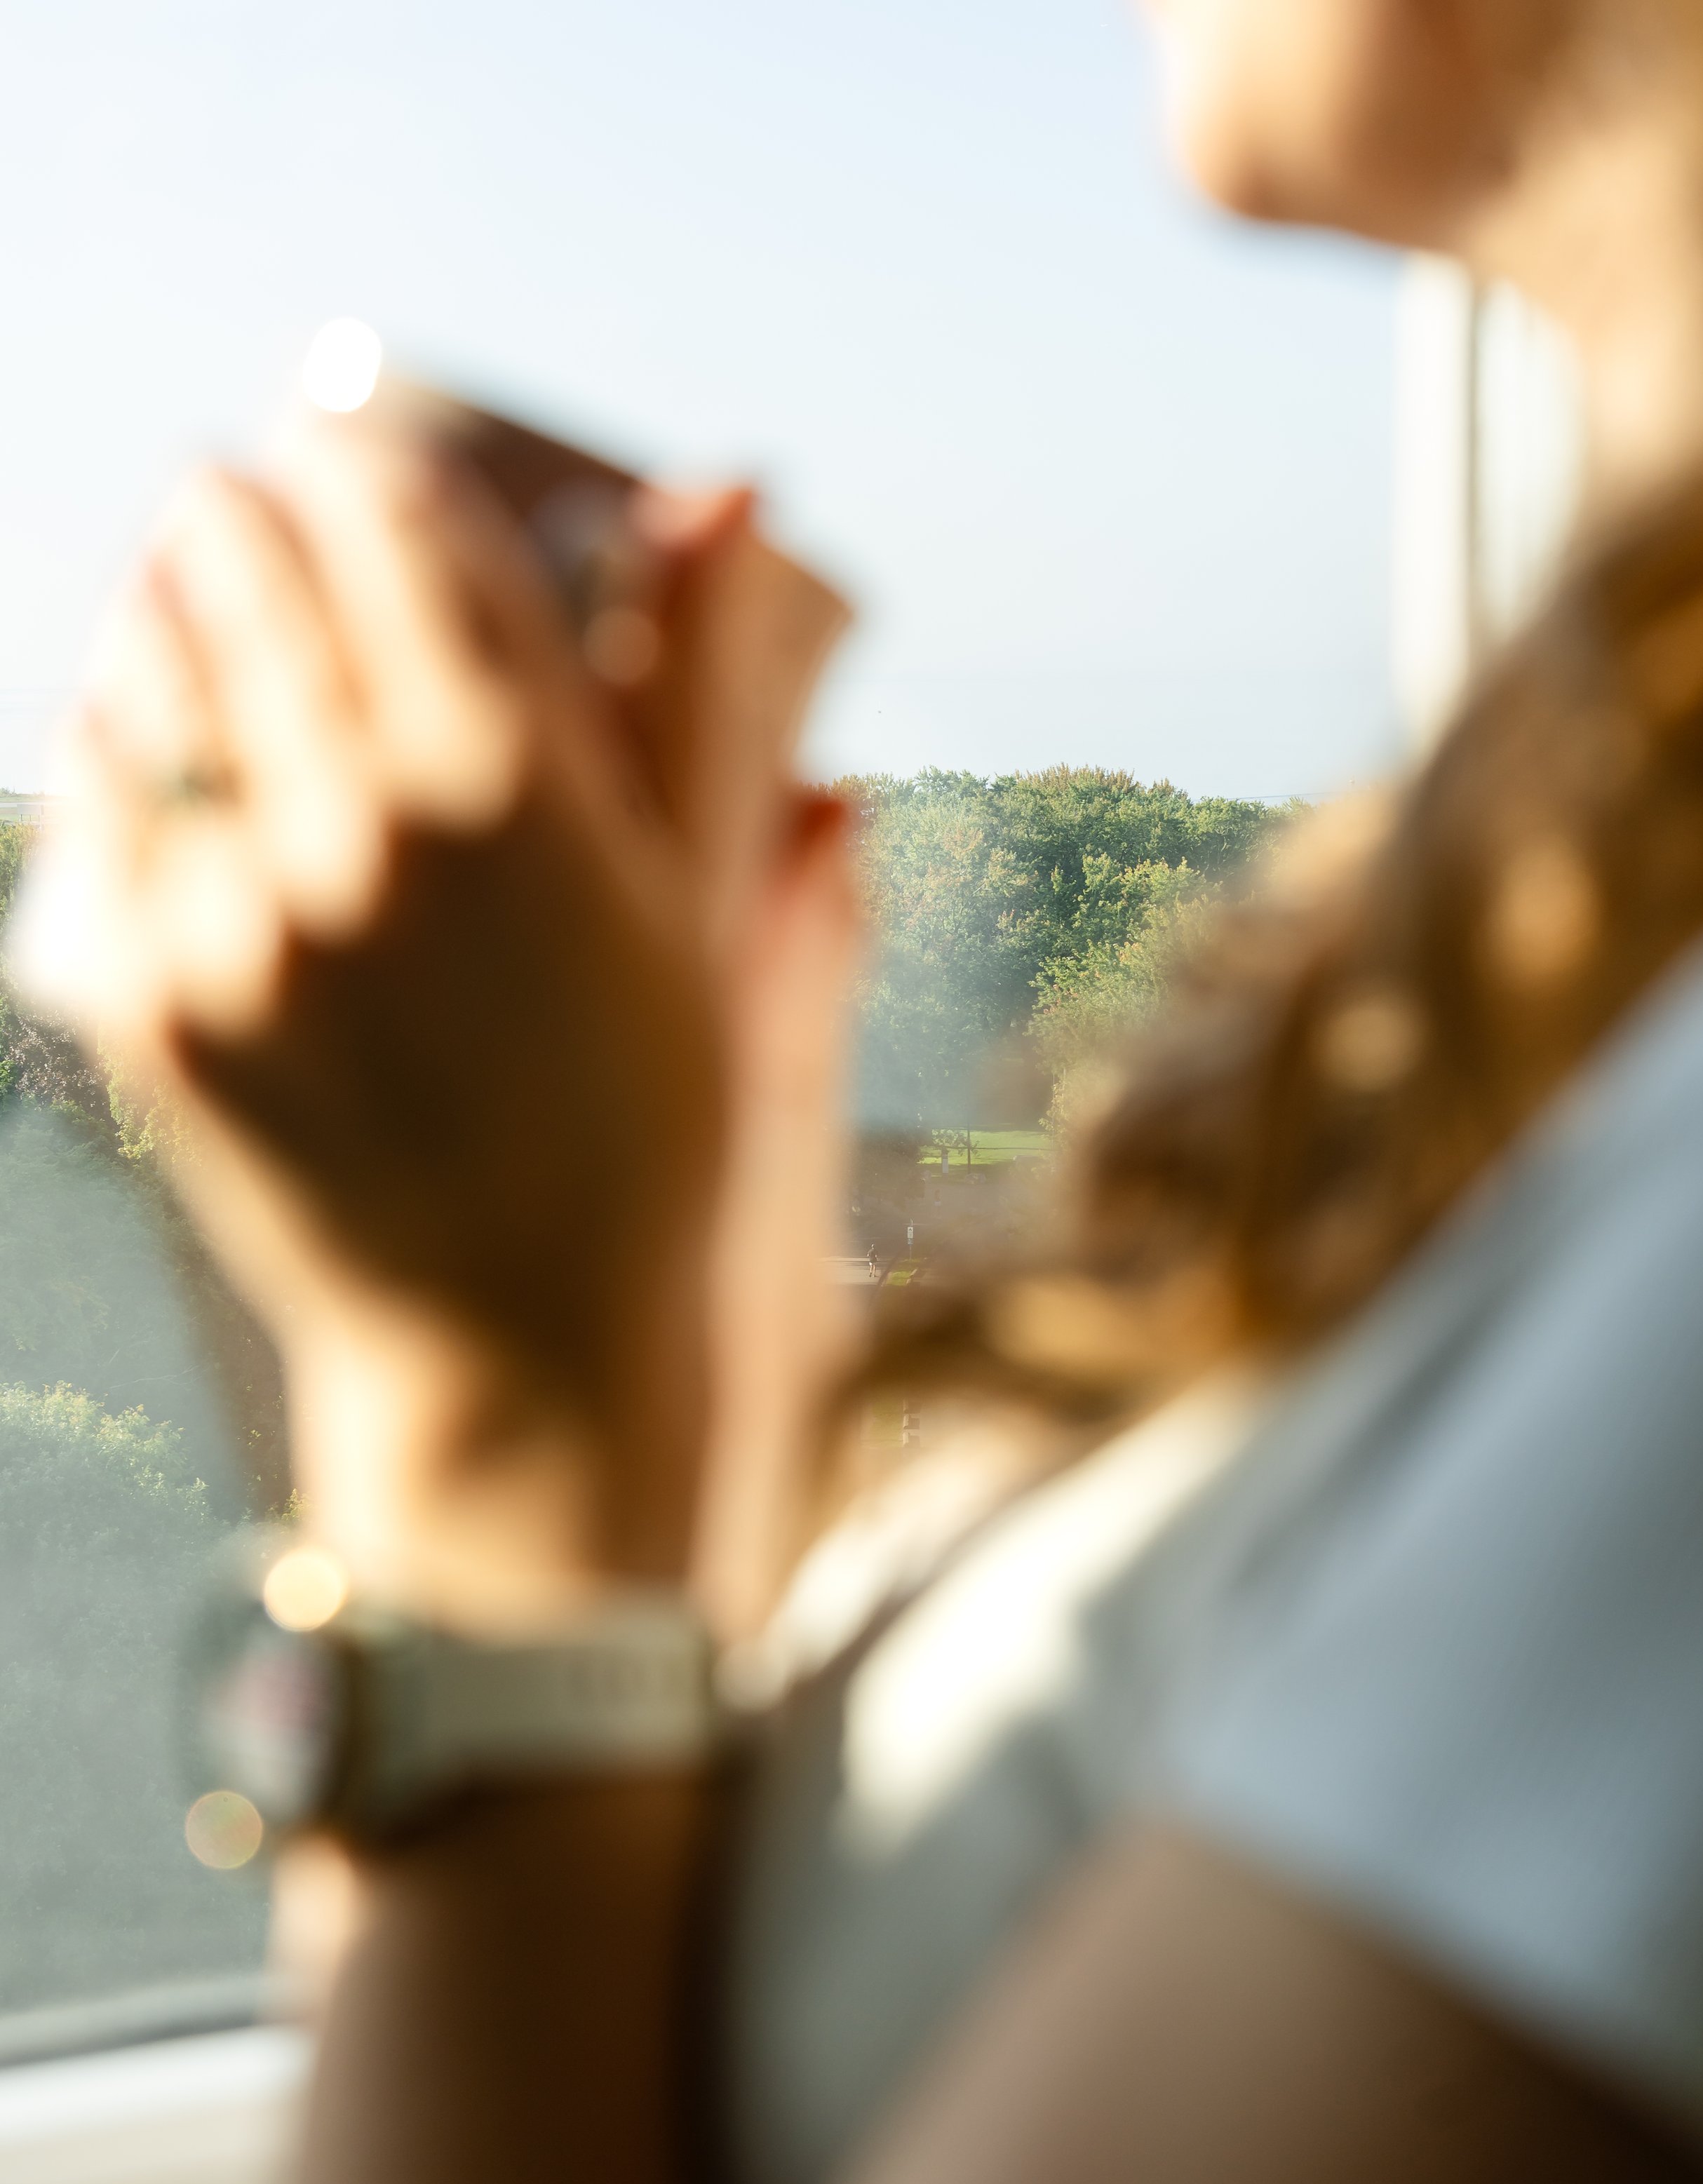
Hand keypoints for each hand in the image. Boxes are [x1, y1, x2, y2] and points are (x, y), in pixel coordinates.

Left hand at [18, 426, 834, 1613]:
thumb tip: (728, 485)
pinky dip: (103, 742)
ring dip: (157, 599)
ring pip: (155, 681)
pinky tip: (123, 718)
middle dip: (247, 512)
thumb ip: (694, 687)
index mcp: (514, 792)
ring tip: (175, 578)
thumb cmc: (640, 1123)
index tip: (342, 442)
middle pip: (264, 583)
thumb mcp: (693, 902)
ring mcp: (237, 926)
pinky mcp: (150, 1010)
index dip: (366, 466)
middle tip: (238, 488)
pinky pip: (94, 819)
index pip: (408, 538)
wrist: (519, 1342)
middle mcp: (360, 837)